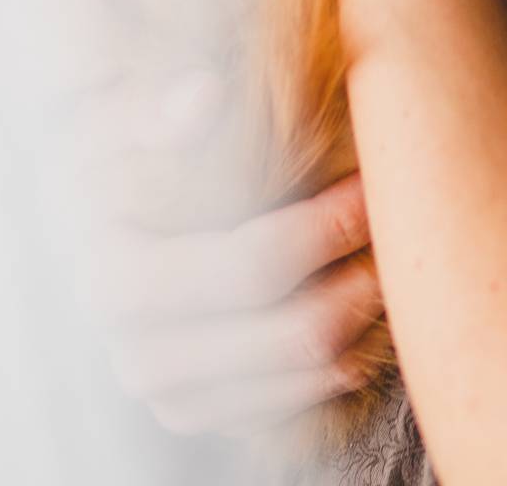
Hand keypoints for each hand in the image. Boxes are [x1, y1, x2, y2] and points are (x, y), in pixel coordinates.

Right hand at [65, 70, 382, 438]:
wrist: (102, 220)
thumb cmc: (127, 158)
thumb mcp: (126, 123)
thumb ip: (163, 110)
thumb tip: (203, 95)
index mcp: (119, 279)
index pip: (254, 263)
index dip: (328, 225)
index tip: (373, 185)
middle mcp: (140, 354)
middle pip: (293, 331)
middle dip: (362, 280)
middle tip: (405, 230)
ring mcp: (171, 393)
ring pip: (303, 374)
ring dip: (361, 321)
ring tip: (394, 263)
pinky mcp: (199, 412)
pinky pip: (293, 404)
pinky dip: (340, 359)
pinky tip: (363, 309)